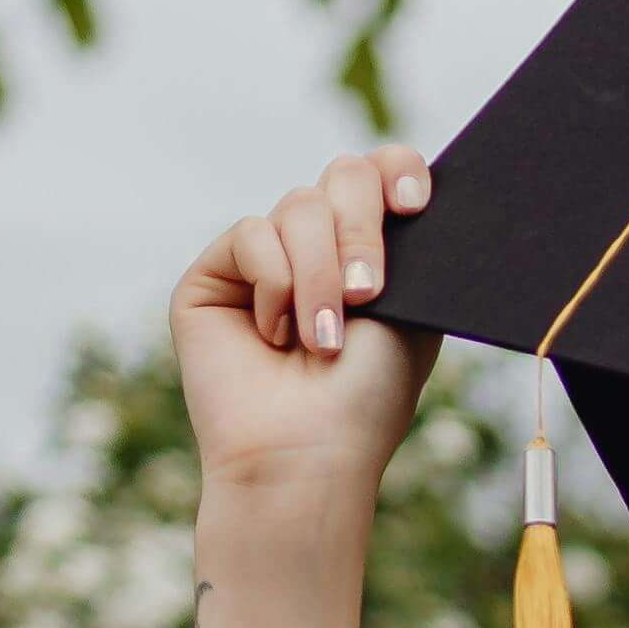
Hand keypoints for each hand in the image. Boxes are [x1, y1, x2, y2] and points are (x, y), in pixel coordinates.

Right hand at [172, 146, 438, 542]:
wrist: (308, 455)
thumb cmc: (365, 398)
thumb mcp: (408, 309)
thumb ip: (403, 240)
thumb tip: (400, 183)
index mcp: (371, 251)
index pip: (384, 172)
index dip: (399, 171)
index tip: (414, 206)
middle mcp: (318, 248)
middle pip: (344, 174)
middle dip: (362, 230)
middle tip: (367, 295)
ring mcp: (263, 259)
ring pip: (299, 205)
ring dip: (320, 274)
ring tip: (322, 338)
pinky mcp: (214, 276)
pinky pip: (252, 234)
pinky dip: (275, 283)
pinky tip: (276, 336)